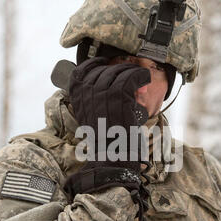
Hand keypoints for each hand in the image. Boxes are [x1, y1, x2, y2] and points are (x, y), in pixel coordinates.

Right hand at [64, 57, 150, 196]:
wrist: (111, 158)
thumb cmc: (106, 141)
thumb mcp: (92, 117)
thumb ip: (94, 100)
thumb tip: (111, 84)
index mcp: (76, 98)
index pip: (81, 70)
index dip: (94, 64)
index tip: (104, 63)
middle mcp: (86, 92)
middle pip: (103, 69)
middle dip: (118, 70)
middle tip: (130, 78)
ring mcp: (102, 92)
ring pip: (119, 71)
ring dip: (131, 73)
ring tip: (139, 80)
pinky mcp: (119, 94)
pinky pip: (132, 76)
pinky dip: (141, 76)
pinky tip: (144, 80)